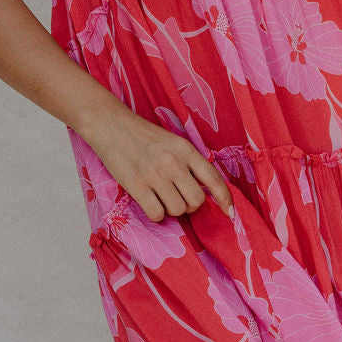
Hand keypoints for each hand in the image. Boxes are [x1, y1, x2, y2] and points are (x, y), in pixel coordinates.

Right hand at [83, 106, 235, 222]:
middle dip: (190, 205)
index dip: (225, 199)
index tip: (230, 213)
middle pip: (196, 201)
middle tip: (179, 198)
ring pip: (177, 210)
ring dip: (171, 210)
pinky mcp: (137, 186)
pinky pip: (157, 214)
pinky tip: (150, 202)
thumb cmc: (144, 136)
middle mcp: (173, 162)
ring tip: (161, 197)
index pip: (213, 178)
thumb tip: (205, 191)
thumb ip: (189, 162)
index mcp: (186, 150)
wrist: (111, 127)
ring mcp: (155, 175)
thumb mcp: (173, 142)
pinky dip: (156, 214)